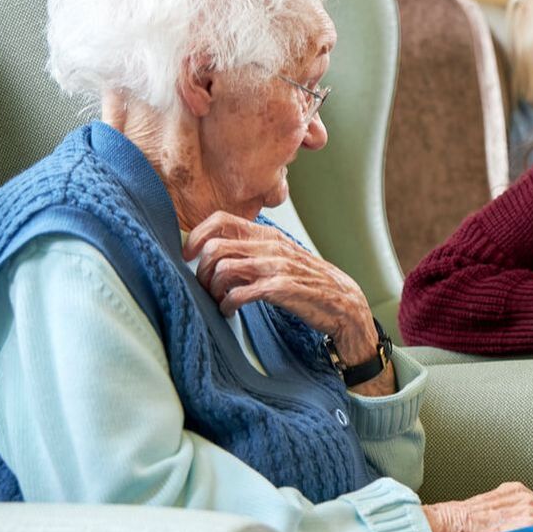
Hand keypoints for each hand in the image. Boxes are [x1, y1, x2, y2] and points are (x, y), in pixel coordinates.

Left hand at [184, 211, 393, 394]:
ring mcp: (276, 267)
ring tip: (218, 301)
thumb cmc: (309, 282)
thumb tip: (219, 251)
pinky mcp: (281, 289)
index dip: (196, 236)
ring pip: (223, 269)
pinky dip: (227, 304)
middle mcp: (270, 246)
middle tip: (203, 287)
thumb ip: (255, 250)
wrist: (343, 302)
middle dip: (200, 270)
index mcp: (268, 235)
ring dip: (212, 290)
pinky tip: (230, 311)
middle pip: (215, 247)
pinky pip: (240, 293)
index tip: (188, 256)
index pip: (221, 220)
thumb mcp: (282, 257)